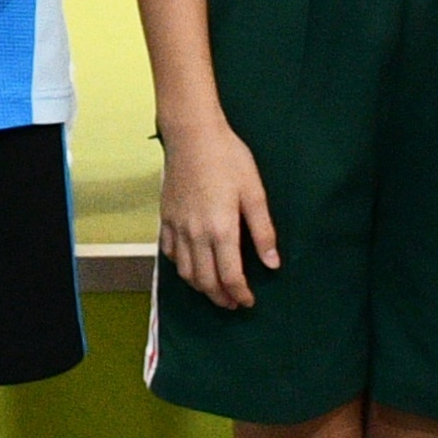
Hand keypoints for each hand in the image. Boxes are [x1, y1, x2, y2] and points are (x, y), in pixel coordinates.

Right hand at [159, 125, 277, 309]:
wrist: (192, 134)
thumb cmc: (228, 158)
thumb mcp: (254, 192)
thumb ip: (263, 231)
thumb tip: (272, 264)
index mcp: (221, 229)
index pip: (230, 276)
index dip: (240, 294)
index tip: (249, 301)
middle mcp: (196, 234)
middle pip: (205, 280)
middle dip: (220, 297)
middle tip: (233, 303)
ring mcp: (177, 226)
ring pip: (184, 272)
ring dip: (200, 287)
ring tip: (214, 290)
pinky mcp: (165, 217)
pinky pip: (169, 252)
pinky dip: (180, 266)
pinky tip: (190, 265)